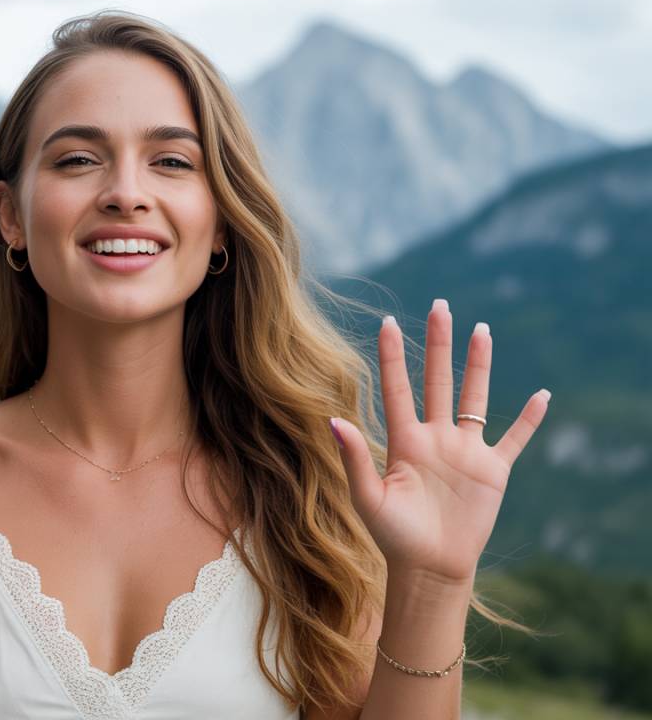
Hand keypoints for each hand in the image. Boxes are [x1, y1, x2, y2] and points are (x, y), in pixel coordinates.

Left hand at [330, 299, 549, 585]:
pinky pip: (513, 440)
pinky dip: (528, 420)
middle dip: (439, 344)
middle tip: (440, 305)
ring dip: (479, 365)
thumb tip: (332, 419)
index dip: (393, 356)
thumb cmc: (394, 536)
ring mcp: (465, 451)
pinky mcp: (492, 471)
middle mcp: (435, 438)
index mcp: (404, 441)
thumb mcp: (368, 497)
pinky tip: (541, 396)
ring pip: (474, 398)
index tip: (387, 322)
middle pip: (439, 380)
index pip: (397, 388)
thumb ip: (352, 457)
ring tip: (481, 330)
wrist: (429, 568)